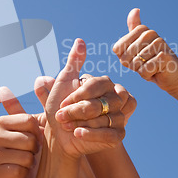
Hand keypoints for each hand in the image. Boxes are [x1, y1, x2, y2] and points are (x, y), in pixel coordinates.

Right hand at [0, 85, 48, 177]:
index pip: (29, 121)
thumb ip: (42, 99)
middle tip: (30, 151)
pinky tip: (19, 172)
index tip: (35, 136)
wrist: (29, 177)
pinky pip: (17, 170)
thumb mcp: (40, 124)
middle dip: (36, 148)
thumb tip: (41, 78)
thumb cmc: (35, 147)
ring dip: (31, 161)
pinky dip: (24, 173)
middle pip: (28, 140)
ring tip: (26, 161)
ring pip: (24, 156)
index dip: (38, 131)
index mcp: (2, 121)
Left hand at [44, 39, 125, 159]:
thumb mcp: (63, 82)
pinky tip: (78, 134)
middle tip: (62, 117)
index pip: (97, 85)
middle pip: (101, 103)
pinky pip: (110, 135)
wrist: (59, 136)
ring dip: (82, 124)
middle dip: (77, 111)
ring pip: (105, 119)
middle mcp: (115, 99)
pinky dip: (92, 135)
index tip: (62, 103)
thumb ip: (74, 62)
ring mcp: (119, 117)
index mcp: (104, 84)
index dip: (78, 94)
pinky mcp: (118, 135)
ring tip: (69, 126)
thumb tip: (80, 40)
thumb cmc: (60, 108)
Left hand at [113, 8, 177, 95]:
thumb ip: (129, 35)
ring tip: (151, 68)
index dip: (123, 58)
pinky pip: (145, 69)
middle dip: (132, 66)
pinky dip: (147, 75)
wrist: (172, 77)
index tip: (134, 59)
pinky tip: (156, 72)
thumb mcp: (135, 50)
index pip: (118, 48)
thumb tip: (136, 9)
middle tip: (144, 65)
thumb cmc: (150, 64)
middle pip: (126, 55)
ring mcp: (159, 43)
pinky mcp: (164, 56)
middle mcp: (151, 33)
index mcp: (142, 30)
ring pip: (136, 63)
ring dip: (141, 71)